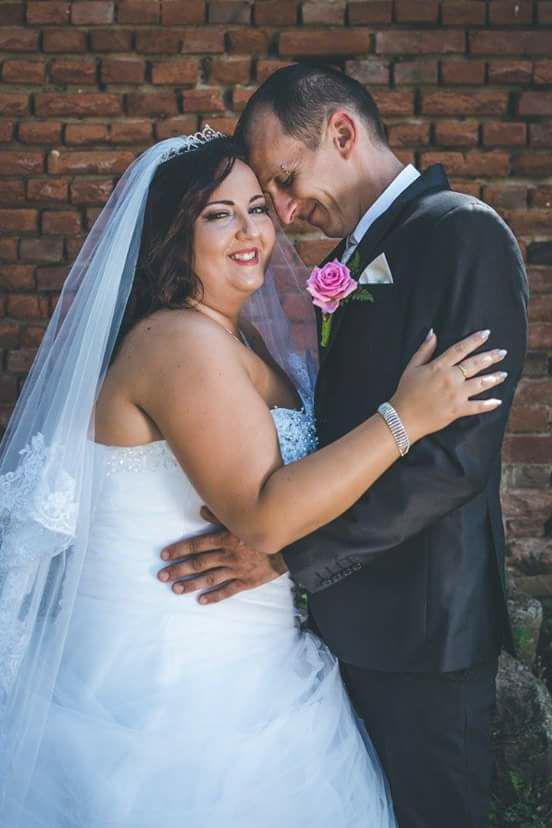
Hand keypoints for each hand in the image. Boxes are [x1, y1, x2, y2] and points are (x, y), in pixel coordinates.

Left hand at [157, 507, 287, 603]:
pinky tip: (201, 600)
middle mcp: (227, 555)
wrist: (290, 546)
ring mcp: (236, 570)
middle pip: (198, 563)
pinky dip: (214, 596)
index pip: (196, 545)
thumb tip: (201, 510)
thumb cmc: (264, 528)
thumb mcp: (242, 518)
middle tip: (162, 575)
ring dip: (191, 584)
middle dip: (178, 569)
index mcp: (225, 538)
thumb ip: (220, 515)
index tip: (164, 555)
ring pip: (209, 578)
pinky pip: (227, 590)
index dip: (179, 550)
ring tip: (175, 589)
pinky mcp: (247, 581)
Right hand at [391, 329, 506, 443]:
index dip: (474, 340)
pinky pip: (477, 406)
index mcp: (439, 367)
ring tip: (504, 374)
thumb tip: (433, 333)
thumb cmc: (406, 392)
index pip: (460, 349)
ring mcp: (456, 395)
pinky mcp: (457, 410)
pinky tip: (498, 401)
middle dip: (490, 357)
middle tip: (502, 353)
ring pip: (480, 383)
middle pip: (475, 364)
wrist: (403, 417)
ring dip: (494, 378)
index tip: (486, 333)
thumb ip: (424, 350)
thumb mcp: (411, 367)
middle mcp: (450, 379)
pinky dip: (489, 404)